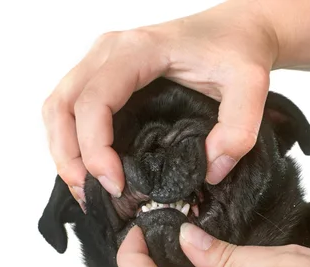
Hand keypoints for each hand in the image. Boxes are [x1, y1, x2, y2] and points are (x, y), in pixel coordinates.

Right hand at [42, 0, 278, 207]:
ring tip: (84, 188)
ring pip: (58, 106)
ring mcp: (103, 60)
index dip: (95, 148)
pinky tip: (90, 166)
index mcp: (138, 50)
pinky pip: (72, 105)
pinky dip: (71, 139)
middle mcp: (109, 51)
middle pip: (62, 105)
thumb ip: (238, 128)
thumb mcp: (250, 85)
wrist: (237, 28)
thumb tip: (210, 171)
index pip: (95, 100)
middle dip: (69, 157)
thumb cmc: (238, 50)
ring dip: (63, 150)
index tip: (116, 185)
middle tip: (89, 195)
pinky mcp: (105, 73)